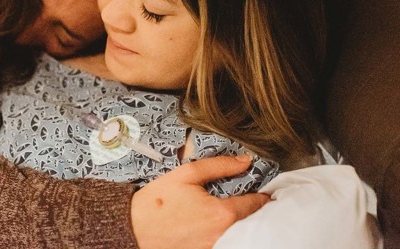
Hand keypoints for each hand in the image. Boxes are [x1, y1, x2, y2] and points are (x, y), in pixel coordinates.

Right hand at [130, 155, 270, 248]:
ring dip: (243, 223)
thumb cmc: (158, 201)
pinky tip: (218, 224)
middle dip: (255, 210)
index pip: (255, 204)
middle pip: (252, 222)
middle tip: (254, 199)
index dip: (263, 194)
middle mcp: (223, 235)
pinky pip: (225, 243)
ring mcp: (214, 248)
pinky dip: (229, 234)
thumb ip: (220, 166)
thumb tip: (246, 160)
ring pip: (240, 234)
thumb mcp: (188, 174)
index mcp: (222, 214)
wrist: (133, 229)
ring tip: (238, 211)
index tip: (266, 190)